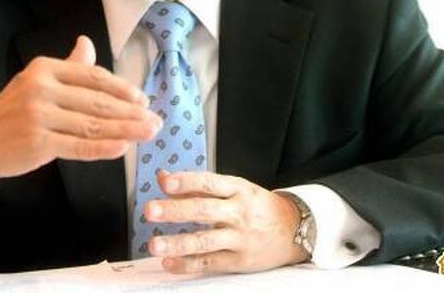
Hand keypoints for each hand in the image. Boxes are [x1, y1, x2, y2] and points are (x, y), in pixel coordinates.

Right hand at [0, 36, 161, 208]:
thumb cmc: (14, 109)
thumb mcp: (38, 80)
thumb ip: (68, 65)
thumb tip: (87, 43)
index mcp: (45, 69)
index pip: (93, 77)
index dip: (121, 89)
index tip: (143, 100)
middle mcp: (41, 89)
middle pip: (97, 102)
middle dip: (131, 112)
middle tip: (155, 121)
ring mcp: (38, 116)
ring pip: (92, 125)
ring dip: (126, 131)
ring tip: (148, 134)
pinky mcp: (37, 143)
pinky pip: (78, 146)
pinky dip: (103, 148)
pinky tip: (123, 148)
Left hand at [144, 170, 308, 273]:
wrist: (293, 230)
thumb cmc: (256, 206)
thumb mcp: (233, 187)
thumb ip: (196, 184)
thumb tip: (163, 178)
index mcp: (238, 189)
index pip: (210, 183)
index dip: (187, 181)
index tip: (166, 182)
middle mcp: (239, 212)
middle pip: (204, 211)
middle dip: (176, 211)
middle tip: (150, 210)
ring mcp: (240, 238)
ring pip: (205, 241)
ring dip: (177, 243)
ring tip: (154, 244)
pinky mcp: (239, 261)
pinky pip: (210, 263)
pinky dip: (187, 264)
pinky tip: (169, 262)